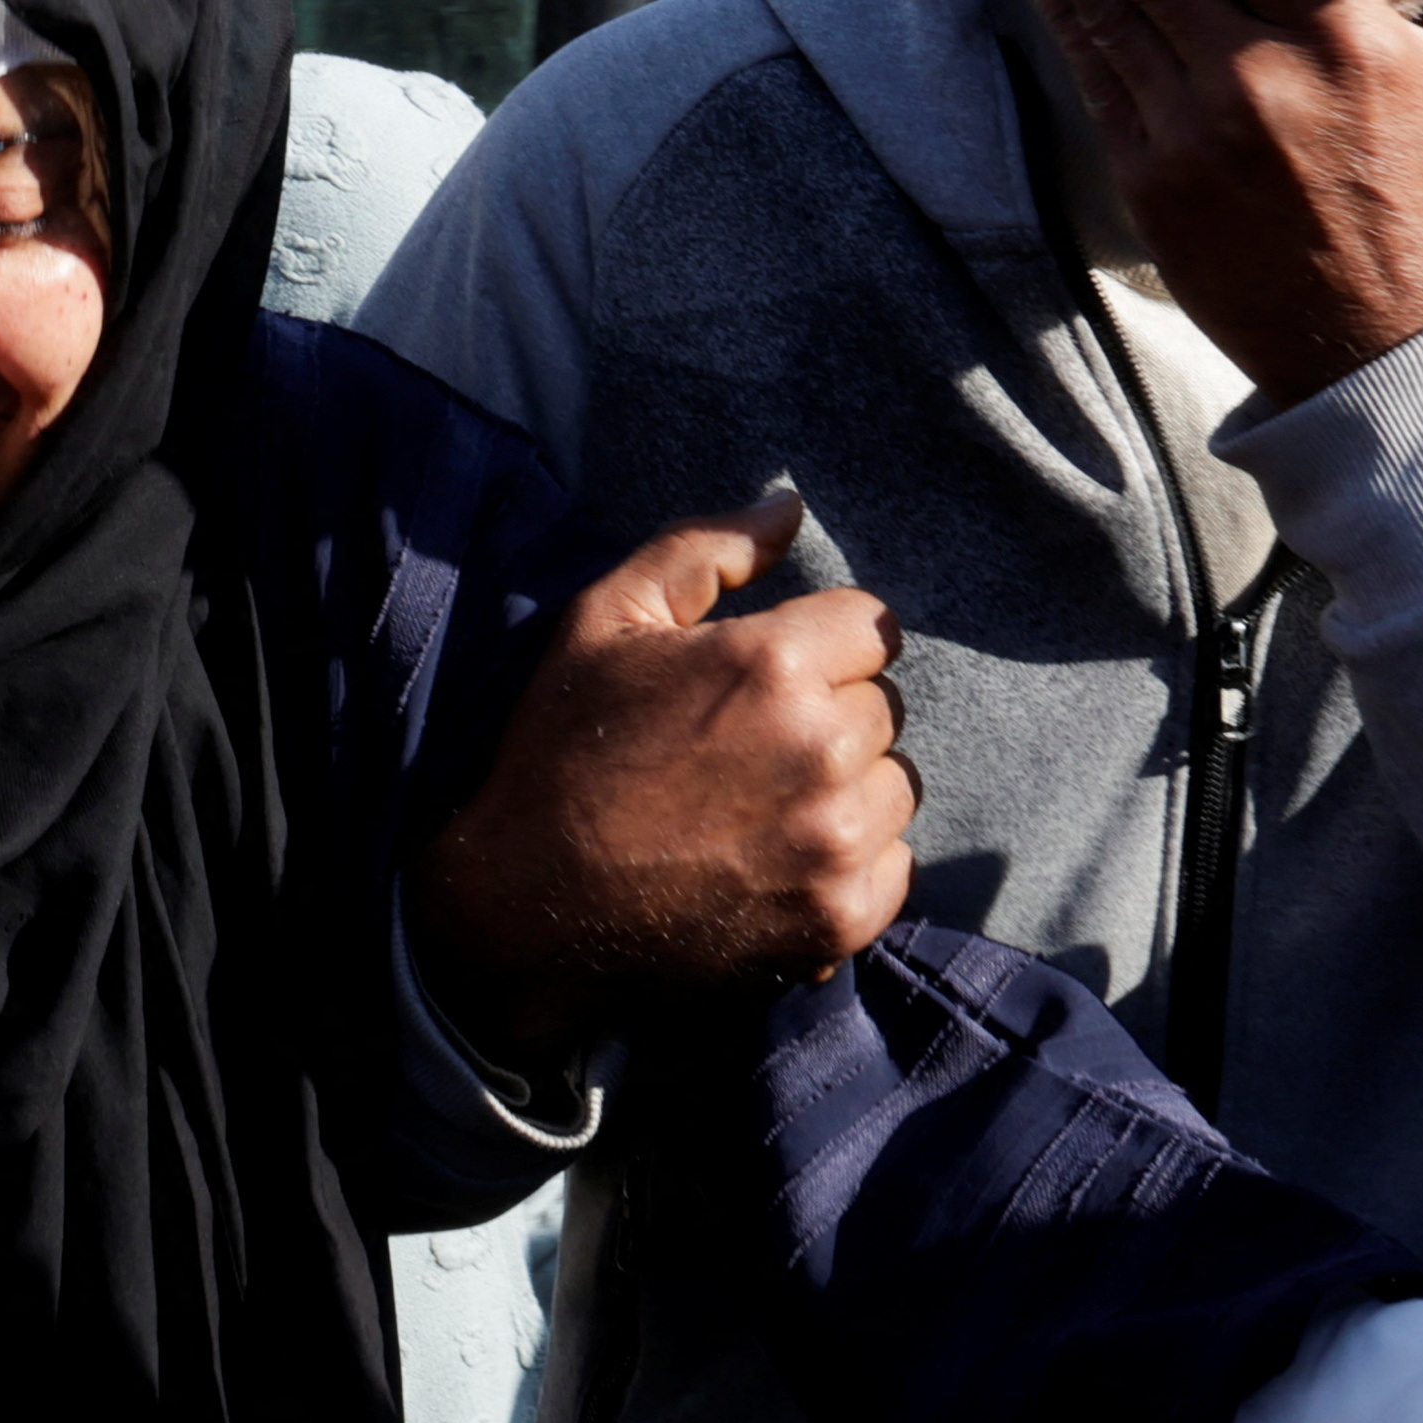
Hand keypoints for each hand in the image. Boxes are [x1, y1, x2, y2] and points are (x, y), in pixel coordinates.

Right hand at [412, 494, 915, 1064]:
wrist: (527, 903)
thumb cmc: (561, 750)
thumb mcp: (605, 621)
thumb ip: (703, 551)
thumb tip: (790, 506)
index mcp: (772, 662)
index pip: (873, 625)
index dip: (821, 644)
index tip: (770, 677)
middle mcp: (820, 748)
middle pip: (884, 706)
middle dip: (831, 714)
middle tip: (751, 746)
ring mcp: (835, 840)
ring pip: (895, 785)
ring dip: (849, 789)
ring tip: (768, 804)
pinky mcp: (839, 916)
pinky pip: (894, 866)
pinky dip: (851, 864)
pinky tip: (781, 861)